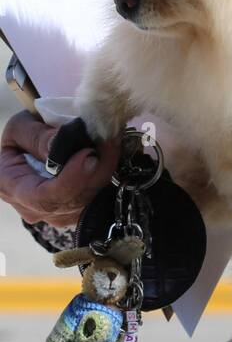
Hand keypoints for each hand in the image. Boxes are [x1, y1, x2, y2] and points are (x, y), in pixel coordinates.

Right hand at [0, 110, 120, 228]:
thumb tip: (57, 143)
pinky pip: (97, 198)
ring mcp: (55, 214)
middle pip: (72, 202)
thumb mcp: (21, 127)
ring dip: (105, 170)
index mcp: (11, 187)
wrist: (29, 150)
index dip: (70, 181)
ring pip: (89, 201)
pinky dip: (106, 173)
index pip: (43, 197)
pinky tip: (109, 152)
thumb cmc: (22, 138)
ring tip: (111, 140)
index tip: (88, 154)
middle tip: (109, 141)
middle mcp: (33, 209)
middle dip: (95, 171)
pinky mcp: (75, 211)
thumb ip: (36, 135)